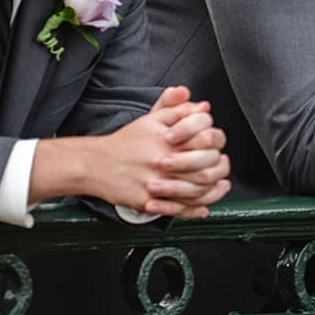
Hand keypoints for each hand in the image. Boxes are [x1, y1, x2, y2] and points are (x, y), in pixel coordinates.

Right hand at [39, 85, 231, 218]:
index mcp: (167, 140)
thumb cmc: (125, 142)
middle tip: (221, 167)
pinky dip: (194, 210)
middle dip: (218, 168)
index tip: (217, 147)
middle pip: (205, 168)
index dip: (216, 143)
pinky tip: (203, 206)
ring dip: (212, 191)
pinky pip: (177, 209)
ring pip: (195, 191)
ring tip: (219, 186)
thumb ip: (178, 110)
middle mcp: (162, 162)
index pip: (205, 140)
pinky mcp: (147, 201)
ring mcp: (155, 183)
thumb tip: (203, 105)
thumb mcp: (151, 119)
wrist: (93, 163)